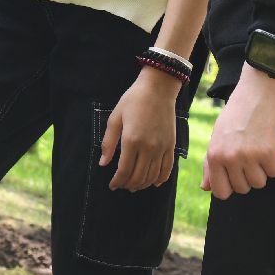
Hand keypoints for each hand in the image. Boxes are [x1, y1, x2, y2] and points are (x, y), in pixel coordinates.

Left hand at [100, 68, 181, 191]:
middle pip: (138, 176)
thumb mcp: (115, 118)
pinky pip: (167, 169)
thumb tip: (103, 163)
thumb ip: (108, 142)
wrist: (158, 89)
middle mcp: (148, 147)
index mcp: (131, 140)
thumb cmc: (133, 100)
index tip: (112, 185)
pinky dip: (160, 179)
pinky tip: (154, 183)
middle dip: (128, 184)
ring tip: (134, 186)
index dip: (117, 181)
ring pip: (152, 176)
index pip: (124, 170)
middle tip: (121, 186)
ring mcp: (162, 147)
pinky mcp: (171, 146)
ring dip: (142, 184)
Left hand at [202, 64, 274, 198]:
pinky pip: (274, 172)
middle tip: (249, 154)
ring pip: (259, 183)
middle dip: (247, 176)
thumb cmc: (238, 111)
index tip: (236, 174)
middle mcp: (229, 158)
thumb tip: (206, 188)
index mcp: (214, 154)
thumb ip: (211, 163)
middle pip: (242, 189)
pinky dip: (274, 162)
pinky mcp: (269, 153)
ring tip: (258, 148)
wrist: (260, 88)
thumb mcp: (218, 134)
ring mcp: (249, 156)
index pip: (220, 192)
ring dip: (262, 170)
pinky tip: (269, 144)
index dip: (231, 186)